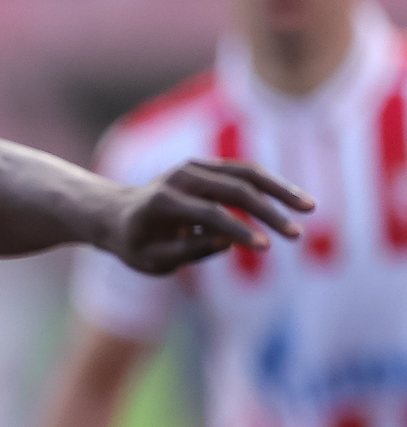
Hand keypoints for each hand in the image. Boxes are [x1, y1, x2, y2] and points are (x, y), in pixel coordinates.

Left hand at [103, 159, 311, 274]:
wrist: (117, 215)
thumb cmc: (137, 244)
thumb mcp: (154, 260)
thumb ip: (189, 251)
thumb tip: (229, 242)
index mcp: (162, 202)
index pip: (208, 214)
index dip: (239, 231)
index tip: (267, 248)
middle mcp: (179, 178)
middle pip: (233, 189)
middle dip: (269, 212)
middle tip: (297, 234)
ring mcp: (193, 168)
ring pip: (245, 172)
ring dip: (279, 190)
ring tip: (310, 207)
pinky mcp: (206, 167)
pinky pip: (244, 172)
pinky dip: (270, 185)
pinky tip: (294, 201)